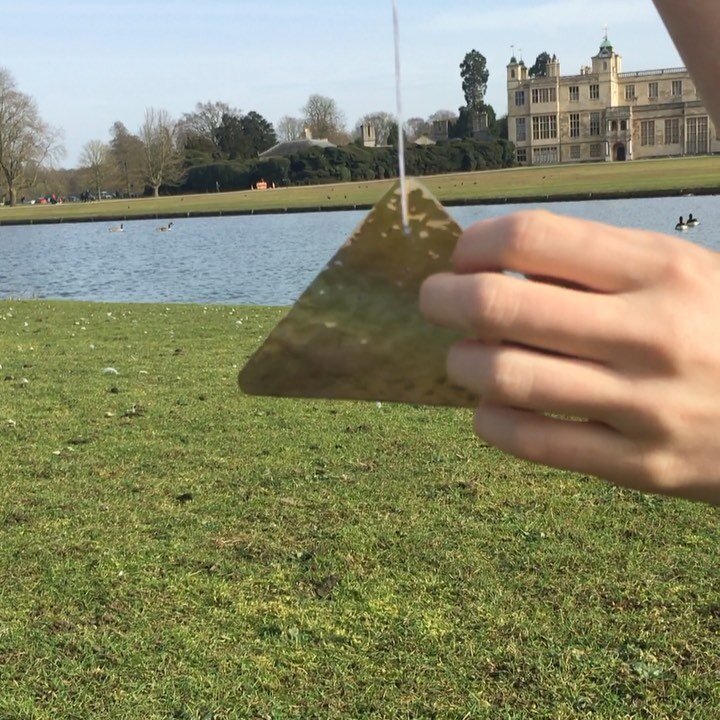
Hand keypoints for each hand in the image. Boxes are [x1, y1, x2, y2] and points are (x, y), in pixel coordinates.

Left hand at [420, 210, 719, 503]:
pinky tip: (490, 408)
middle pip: (500, 303)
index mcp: (660, 268)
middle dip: (442, 299)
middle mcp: (650, 331)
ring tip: (461, 358)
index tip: (462, 258)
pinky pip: (532, 443)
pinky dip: (490, 421)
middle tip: (434, 301)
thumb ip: (594, 265)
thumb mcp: (680, 273)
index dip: (474, 244)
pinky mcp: (641, 466)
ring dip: (460, 364)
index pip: (531, 236)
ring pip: (505, 377)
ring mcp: (644, 404)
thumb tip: (495, 264)